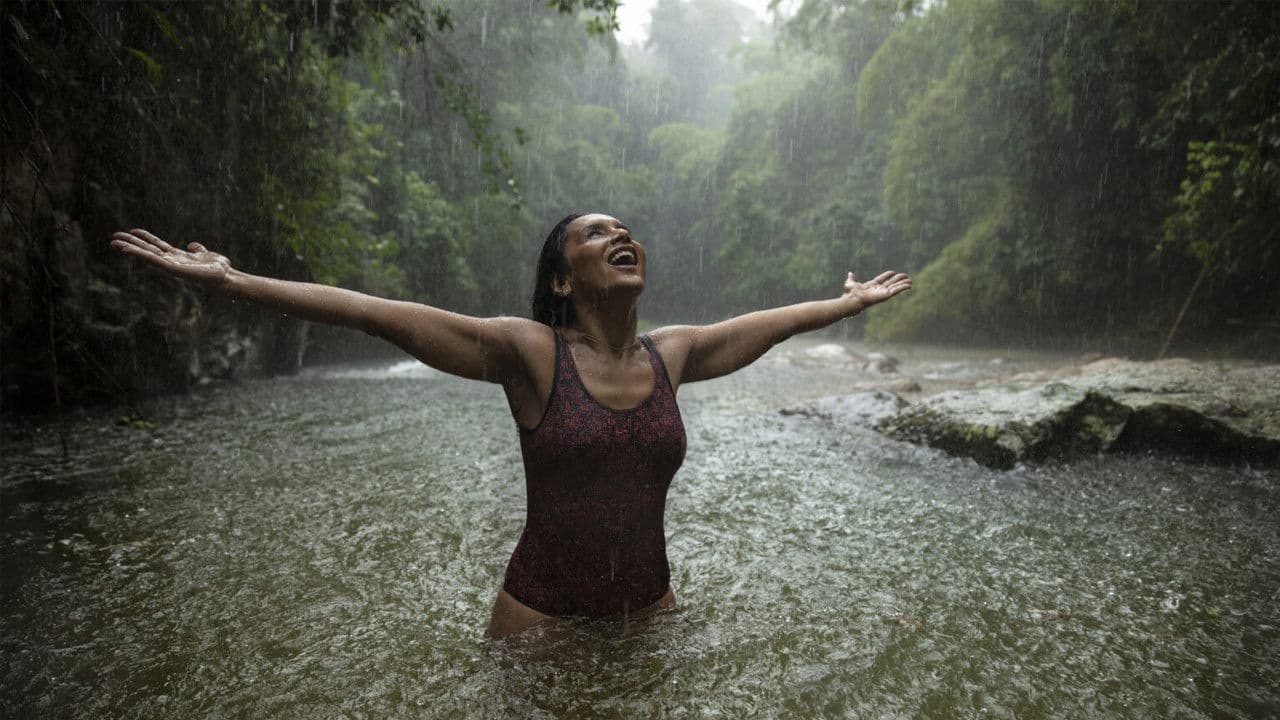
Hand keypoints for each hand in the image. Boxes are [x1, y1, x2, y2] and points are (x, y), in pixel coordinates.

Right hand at [110, 229, 231, 285]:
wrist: (225, 276)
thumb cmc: (217, 268)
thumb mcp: (205, 253)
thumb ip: (198, 248)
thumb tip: (192, 244)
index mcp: (177, 256)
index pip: (157, 245)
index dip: (145, 237)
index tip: (132, 230)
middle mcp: (171, 261)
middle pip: (147, 250)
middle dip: (131, 244)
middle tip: (113, 238)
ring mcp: (171, 265)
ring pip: (147, 256)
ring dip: (131, 250)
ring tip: (115, 244)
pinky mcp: (174, 270)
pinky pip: (155, 261)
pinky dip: (143, 255)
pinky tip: (131, 251)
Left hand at [844, 270, 911, 308]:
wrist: (851, 299)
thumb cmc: (849, 294)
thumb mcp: (850, 283)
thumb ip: (852, 279)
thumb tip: (850, 274)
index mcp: (872, 286)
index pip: (882, 279)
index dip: (888, 275)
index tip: (893, 272)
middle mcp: (878, 289)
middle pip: (891, 283)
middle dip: (898, 279)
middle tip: (906, 276)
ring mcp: (883, 292)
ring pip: (895, 286)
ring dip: (903, 284)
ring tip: (911, 281)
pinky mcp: (886, 295)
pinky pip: (896, 290)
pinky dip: (903, 287)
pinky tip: (909, 285)